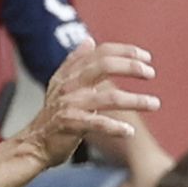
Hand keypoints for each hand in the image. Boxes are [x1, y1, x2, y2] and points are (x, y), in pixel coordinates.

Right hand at [21, 42, 158, 170]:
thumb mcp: (60, 85)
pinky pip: (98, 123)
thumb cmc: (52, 116)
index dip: (126, 52)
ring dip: (135, 100)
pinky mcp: (70, 124)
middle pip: (105, 66)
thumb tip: (89, 41)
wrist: (33, 145)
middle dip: (131, 68)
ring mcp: (70, 104)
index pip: (102, 52)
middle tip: (151, 74)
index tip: (146, 58)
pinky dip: (116, 127)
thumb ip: (75, 63)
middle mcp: (70, 84)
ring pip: (109, 97)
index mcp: (71, 73)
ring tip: (154, 104)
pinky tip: (130, 132)